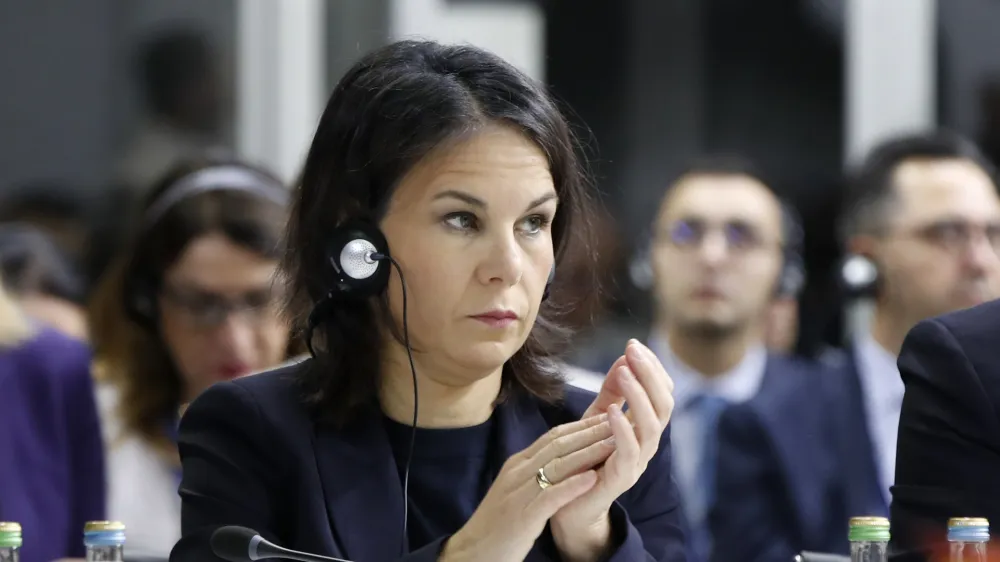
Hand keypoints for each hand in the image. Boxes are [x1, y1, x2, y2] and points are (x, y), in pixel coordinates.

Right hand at [440, 415, 616, 561]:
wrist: (471, 552)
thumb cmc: (497, 525)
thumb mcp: (515, 491)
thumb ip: (533, 473)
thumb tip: (558, 459)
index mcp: (516, 465)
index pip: (552, 437)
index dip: (581, 426)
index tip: (605, 418)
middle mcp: (517, 472)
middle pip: (558, 445)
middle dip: (589, 433)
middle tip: (617, 422)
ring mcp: (518, 493)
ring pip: (557, 466)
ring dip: (588, 453)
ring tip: (614, 443)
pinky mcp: (522, 517)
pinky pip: (550, 497)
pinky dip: (572, 486)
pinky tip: (592, 478)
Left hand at [550, 339, 674, 561]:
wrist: (567, 502)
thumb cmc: (585, 456)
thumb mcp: (598, 415)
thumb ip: (613, 388)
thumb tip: (626, 354)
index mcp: (645, 426)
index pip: (663, 391)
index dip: (652, 367)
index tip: (634, 344)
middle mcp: (648, 443)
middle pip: (665, 405)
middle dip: (651, 374)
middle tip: (633, 351)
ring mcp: (638, 462)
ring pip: (653, 426)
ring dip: (640, 395)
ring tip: (625, 372)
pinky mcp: (621, 478)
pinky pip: (630, 451)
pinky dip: (624, 428)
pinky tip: (612, 410)